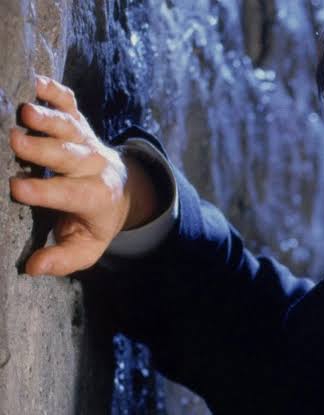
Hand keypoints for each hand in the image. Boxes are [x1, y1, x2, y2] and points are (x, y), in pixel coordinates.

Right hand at [8, 75, 133, 276]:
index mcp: (96, 197)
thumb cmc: (95, 221)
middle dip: (45, 149)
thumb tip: (34, 267)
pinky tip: (37, 81)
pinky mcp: (80, 123)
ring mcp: (87, 141)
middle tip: (16, 142)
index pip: (71, 194)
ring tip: (26, 110)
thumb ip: (64, 258)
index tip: (16, 188)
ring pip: (70, 128)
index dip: (45, 192)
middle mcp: (94, 165)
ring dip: (49, 118)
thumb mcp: (87, 247)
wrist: (120, 189)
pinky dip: (56, 91)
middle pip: (70, 156)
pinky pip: (71, 104)